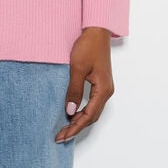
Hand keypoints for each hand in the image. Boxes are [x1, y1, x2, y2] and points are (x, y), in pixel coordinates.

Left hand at [55, 26, 113, 142]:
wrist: (97, 31)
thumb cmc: (88, 46)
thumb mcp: (77, 68)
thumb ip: (74, 90)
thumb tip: (70, 111)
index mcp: (103, 90)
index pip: (88, 116)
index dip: (75, 127)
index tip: (62, 136)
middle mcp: (106, 91)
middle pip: (92, 116)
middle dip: (76, 127)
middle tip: (61, 136)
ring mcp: (104, 87)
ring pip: (92, 110)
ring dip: (79, 120)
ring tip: (65, 128)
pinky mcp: (100, 82)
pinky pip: (92, 102)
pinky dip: (82, 110)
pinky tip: (72, 112)